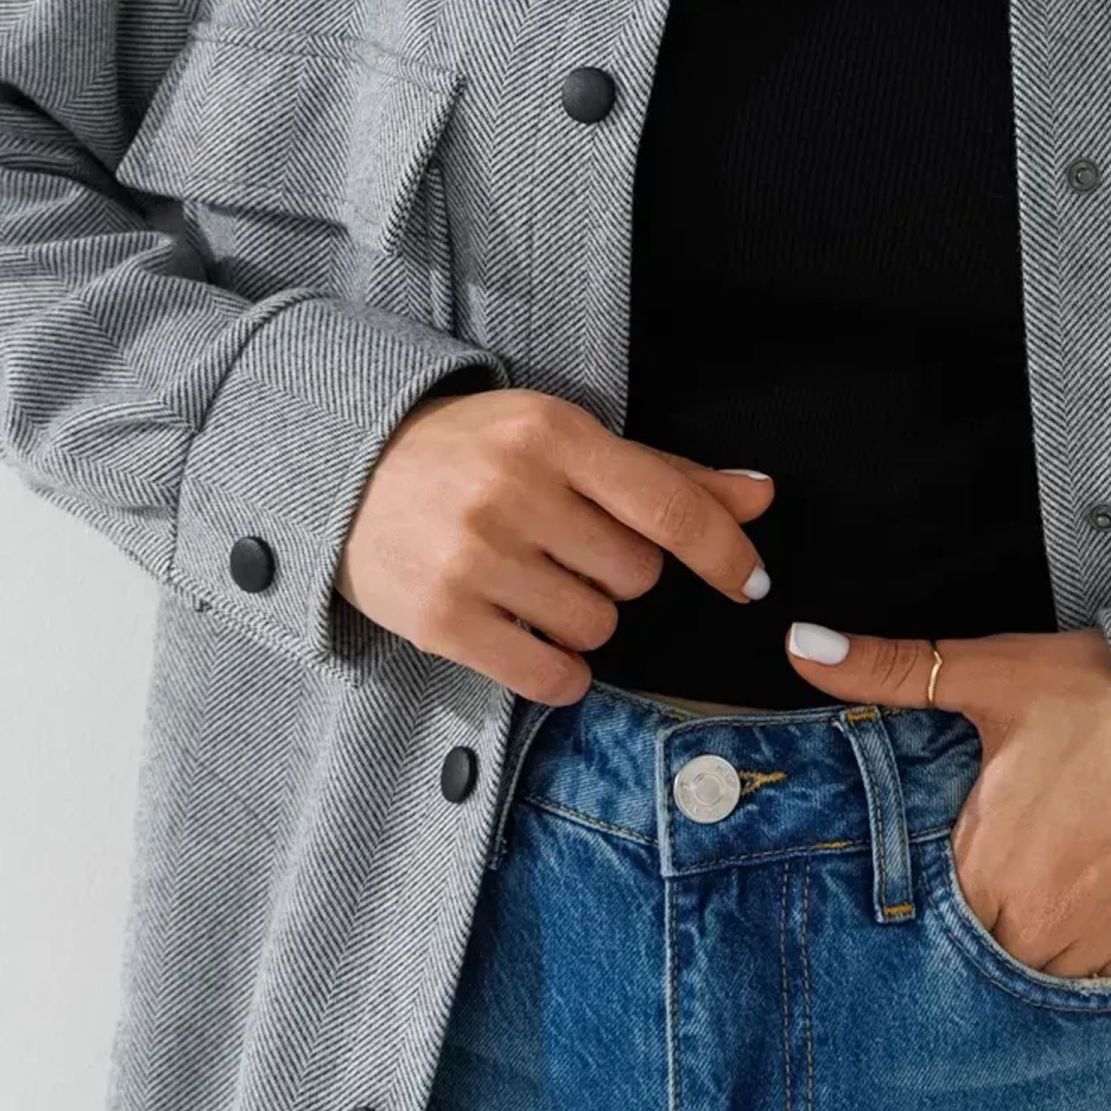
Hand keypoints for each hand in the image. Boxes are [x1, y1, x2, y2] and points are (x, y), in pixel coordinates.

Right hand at [336, 386, 776, 701]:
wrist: (349, 473)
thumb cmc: (475, 453)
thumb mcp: (563, 439)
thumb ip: (664, 473)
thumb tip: (761, 496)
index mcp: (554, 434)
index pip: (668, 505)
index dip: (724, 551)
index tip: (752, 583)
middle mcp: (514, 491)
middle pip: (636, 575)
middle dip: (621, 573)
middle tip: (570, 549)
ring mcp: (474, 558)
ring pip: (596, 627)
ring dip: (585, 619)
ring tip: (536, 583)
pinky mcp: (440, 620)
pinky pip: (548, 676)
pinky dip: (561, 673)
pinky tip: (534, 639)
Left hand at [786, 620, 1110, 977]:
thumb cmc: (1097, 693)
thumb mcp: (989, 675)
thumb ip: (887, 671)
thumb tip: (803, 646)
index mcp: (983, 872)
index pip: (936, 907)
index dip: (948, 871)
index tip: (971, 837)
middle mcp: (1034, 929)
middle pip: (986, 938)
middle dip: (991, 899)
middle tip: (1019, 839)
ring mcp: (1095, 947)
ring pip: (1040, 961)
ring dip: (1039, 923)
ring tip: (1058, 857)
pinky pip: (1099, 969)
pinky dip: (1093, 934)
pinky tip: (1098, 877)